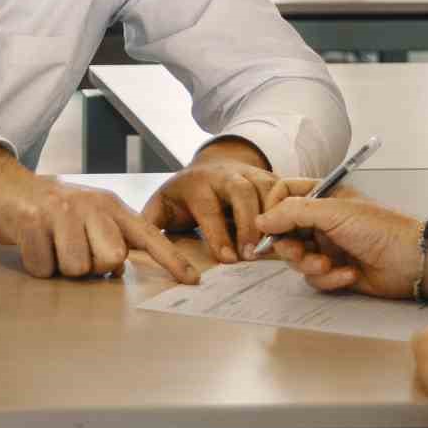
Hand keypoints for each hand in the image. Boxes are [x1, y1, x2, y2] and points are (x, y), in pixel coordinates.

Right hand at [0, 144, 198, 283]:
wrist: (3, 185)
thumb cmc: (50, 209)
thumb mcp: (87, 216)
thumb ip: (109, 239)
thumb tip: (119, 270)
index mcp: (110, 206)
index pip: (148, 235)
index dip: (171, 259)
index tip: (192, 280)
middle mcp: (91, 205)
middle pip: (111, 260)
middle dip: (92, 267)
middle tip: (72, 250)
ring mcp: (62, 211)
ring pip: (77, 268)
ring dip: (61, 267)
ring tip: (51, 245)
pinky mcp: (33, 221)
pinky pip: (44, 268)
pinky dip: (37, 265)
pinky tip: (32, 245)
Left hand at [142, 138, 277, 262]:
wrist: (209, 167)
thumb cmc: (184, 195)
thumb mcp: (162, 204)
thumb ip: (150, 223)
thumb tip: (134, 247)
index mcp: (196, 183)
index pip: (208, 208)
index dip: (218, 234)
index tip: (227, 259)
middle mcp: (224, 174)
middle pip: (240, 192)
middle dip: (248, 223)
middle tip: (251, 255)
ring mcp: (249, 173)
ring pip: (266, 189)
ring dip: (273, 217)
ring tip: (275, 247)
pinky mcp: (268, 177)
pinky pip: (284, 189)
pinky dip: (290, 208)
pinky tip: (292, 230)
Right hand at [253, 191, 427, 300]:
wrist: (413, 262)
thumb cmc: (379, 228)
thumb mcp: (333, 212)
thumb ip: (293, 212)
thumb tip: (260, 221)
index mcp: (323, 196)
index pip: (284, 195)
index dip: (273, 210)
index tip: (268, 225)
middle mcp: (322, 220)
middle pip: (284, 232)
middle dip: (290, 247)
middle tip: (299, 253)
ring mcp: (328, 247)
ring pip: (297, 260)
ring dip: (310, 265)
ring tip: (330, 266)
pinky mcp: (335, 272)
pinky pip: (316, 279)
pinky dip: (330, 279)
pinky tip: (350, 275)